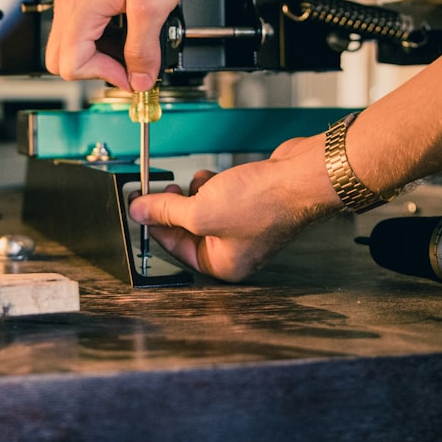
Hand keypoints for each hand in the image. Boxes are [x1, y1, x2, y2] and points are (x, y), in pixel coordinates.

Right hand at [45, 0, 198, 90]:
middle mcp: (72, 1)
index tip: (133, 73)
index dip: (105, 75)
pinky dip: (105, 40)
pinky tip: (131, 33)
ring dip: (102, 55)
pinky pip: (86, 28)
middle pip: (62, 59)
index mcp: (81, 5)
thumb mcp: (154, 8)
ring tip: (135, 49)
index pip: (71, 64)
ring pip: (73, 45)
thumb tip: (139, 78)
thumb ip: (143, 50)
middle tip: (130, 66)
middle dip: (96, 70)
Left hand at [128, 135, 343, 281]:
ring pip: (204, 209)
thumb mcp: (200, 211)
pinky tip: (213, 177)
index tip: (140, 205)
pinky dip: (213, 185)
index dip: (154, 225)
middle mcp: (236, 249)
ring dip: (194, 193)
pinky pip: (221, 195)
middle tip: (162, 190)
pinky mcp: (253, 201)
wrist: (301, 177)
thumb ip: (165, 212)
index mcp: (224, 264)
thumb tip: (139, 211)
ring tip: (195, 183)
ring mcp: (245, 225)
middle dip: (175, 207)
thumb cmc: (264, 203)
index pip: (176, 248)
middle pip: (189, 229)